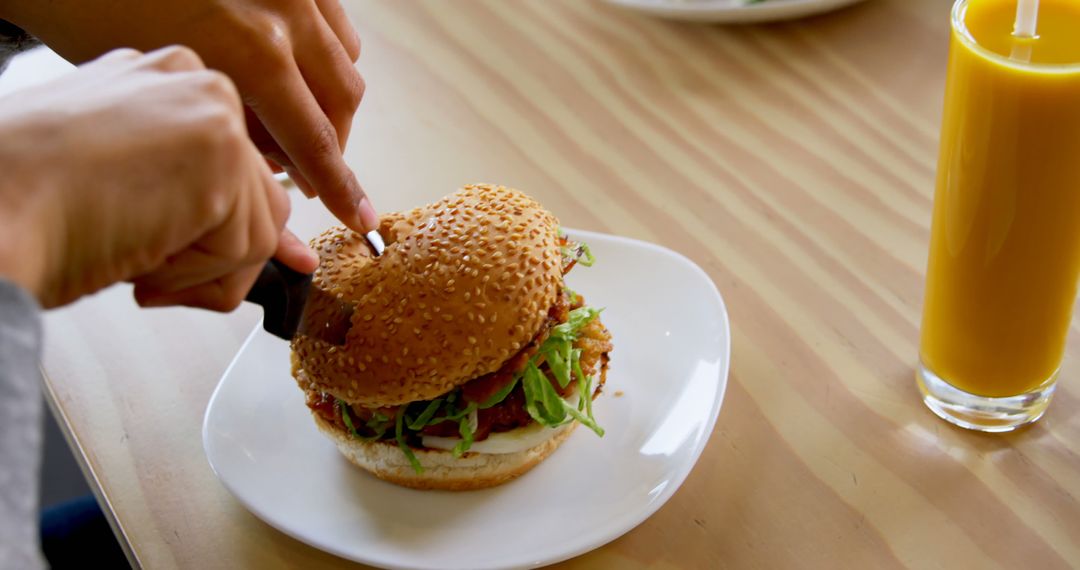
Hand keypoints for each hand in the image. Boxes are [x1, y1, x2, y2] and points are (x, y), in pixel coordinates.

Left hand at [0, 0, 377, 233]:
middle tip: (309, 174)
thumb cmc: (100, 14)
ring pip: (347, 58)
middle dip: (333, 143)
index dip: (341, 186)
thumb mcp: (171, 92)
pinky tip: (293, 69)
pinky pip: (334, 20)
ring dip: (329, 97)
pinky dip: (324, 53)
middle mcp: (285, 13)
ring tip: (295, 117)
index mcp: (254, 52)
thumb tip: (276, 161)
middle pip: (342, 99)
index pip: (316, 140)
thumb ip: (235, 129)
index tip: (358, 215)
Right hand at [0, 47, 316, 309]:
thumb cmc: (28, 205)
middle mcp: (195, 82)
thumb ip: (201, 196)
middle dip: (207, 253)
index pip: (234, 166)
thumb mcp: (126, 183)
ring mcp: (213, 115)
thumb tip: (289, 251)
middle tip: (141, 260)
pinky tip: (139, 258)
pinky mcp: (221, 160)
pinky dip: (194, 280)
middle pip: (259, 198)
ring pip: (259, 230)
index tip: (176, 247)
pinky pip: (247, 253)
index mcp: (164, 81)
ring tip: (134, 257)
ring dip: (198, 271)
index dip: (213, 225)